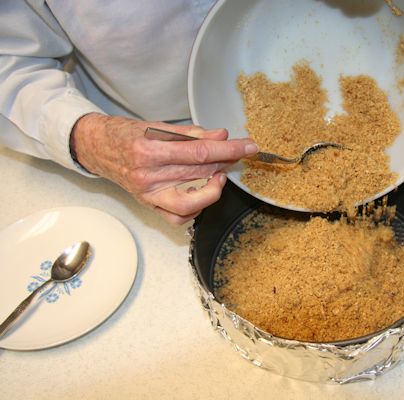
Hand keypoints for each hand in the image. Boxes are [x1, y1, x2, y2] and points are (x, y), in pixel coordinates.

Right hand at [70, 113, 257, 223]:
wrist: (97, 148)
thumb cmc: (126, 135)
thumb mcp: (158, 127)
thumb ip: (192, 134)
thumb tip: (222, 135)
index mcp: (150, 151)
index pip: (200, 152)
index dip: (229, 149)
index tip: (248, 146)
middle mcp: (149, 177)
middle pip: (200, 173)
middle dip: (226, 163)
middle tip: (239, 153)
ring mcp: (149, 195)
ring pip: (193, 202)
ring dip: (214, 187)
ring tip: (218, 173)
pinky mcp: (149, 205)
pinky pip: (179, 217)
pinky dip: (196, 208)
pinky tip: (201, 192)